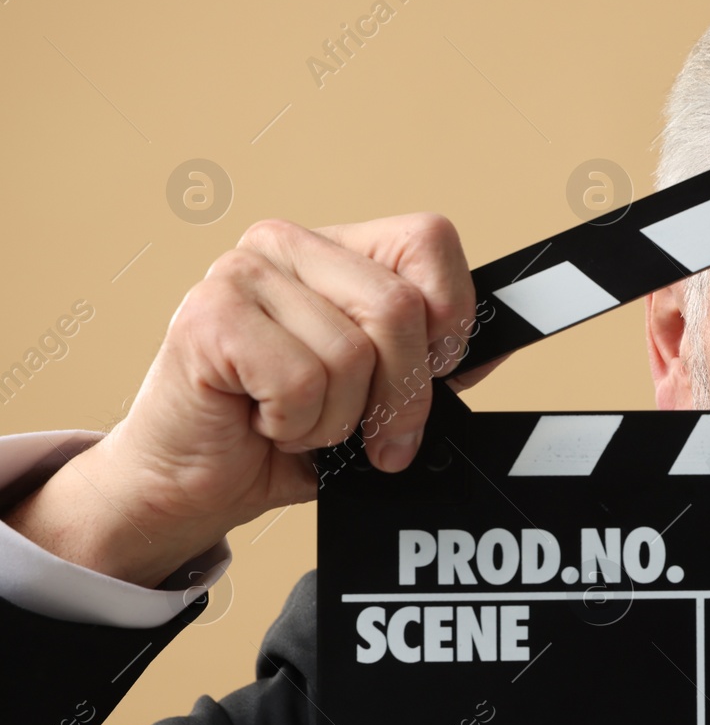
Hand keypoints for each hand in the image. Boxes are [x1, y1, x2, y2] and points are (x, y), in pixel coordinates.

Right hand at [3, 213, 500, 587]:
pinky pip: (302, 380)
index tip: (432, 372)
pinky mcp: (209, 316)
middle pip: (401, 307)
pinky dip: (296, 425)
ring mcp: (242, 272)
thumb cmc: (284, 433)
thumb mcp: (382, 394)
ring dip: (338, 417)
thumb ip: (436, 362)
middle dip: (400, 393)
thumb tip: (501, 344)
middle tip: (370, 433)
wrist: (193, 485)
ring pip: (352, 353)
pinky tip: (263, 420)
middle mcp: (287, 244)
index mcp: (337, 248)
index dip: (449, 316)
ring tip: (297, 420)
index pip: (430, 239)